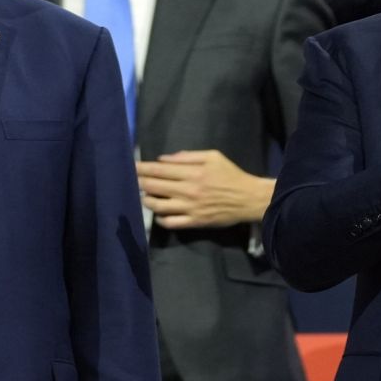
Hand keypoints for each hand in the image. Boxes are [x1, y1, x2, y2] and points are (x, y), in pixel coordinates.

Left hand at [137, 150, 274, 228]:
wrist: (248, 198)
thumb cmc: (231, 175)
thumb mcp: (212, 157)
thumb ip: (187, 157)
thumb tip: (163, 160)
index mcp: (192, 173)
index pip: (160, 170)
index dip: (143, 168)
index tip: (132, 166)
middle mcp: (188, 191)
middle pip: (155, 187)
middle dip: (140, 182)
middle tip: (132, 180)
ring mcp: (190, 208)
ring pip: (159, 206)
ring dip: (147, 201)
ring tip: (144, 196)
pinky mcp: (195, 222)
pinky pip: (171, 223)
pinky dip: (160, 219)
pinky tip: (158, 214)